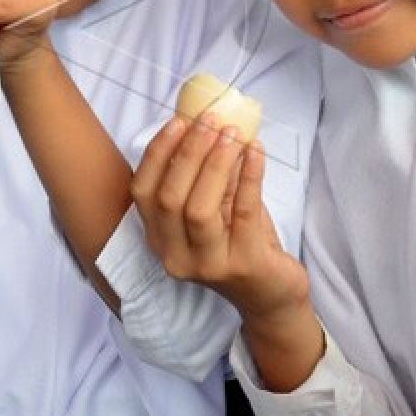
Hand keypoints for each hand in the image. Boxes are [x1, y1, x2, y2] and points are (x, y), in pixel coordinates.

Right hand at [131, 115, 309, 320]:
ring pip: (199, 208)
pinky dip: (249, 175)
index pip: (143, 192)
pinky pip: (243, 212)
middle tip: (210, 120)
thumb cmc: (238, 243)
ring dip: (216, 163)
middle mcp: (175, 256)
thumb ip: (205, 177)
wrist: (271, 295)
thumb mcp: (215, 210)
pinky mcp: (243, 265)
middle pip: (169, 198)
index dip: (158, 153)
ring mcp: (207, 265)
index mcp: (160, 238)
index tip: (179, 121)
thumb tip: (208, 124)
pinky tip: (256, 151)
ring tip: (232, 133)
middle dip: (189, 152)